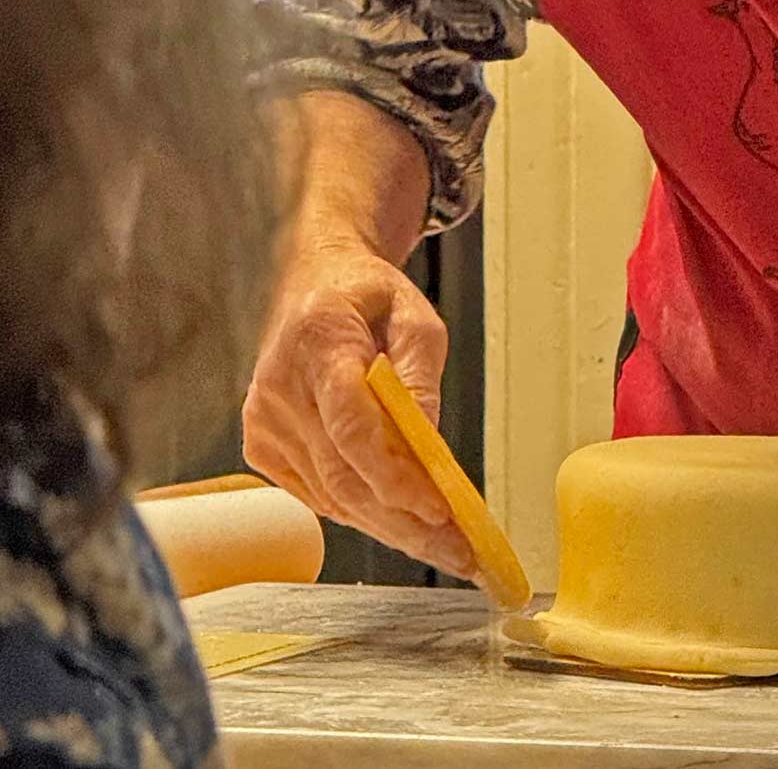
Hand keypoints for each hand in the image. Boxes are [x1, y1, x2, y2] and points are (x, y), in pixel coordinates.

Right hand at [242, 237, 478, 578]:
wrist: (314, 280)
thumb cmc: (367, 296)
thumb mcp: (415, 315)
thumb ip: (421, 374)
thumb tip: (430, 444)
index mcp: (319, 339)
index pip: (352, 425)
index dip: (394, 475)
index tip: (440, 507)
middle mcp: (280, 384)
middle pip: (344, 473)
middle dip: (405, 520)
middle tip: (460, 551)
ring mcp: (265, 418)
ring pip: (331, 494)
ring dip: (389, 526)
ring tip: (444, 548)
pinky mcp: (262, 443)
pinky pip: (317, 493)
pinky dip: (360, 511)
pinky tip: (400, 521)